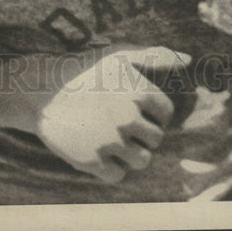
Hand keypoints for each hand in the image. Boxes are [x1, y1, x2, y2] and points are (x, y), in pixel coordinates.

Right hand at [36, 45, 189, 182]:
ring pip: (142, 160)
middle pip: (155, 139)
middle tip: (118, 123)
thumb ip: (155, 55)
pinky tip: (96, 149)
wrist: (41, 90)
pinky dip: (110, 167)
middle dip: (142, 133)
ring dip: (131, 153)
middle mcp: (128, 117)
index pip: (165, 114)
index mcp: (139, 92)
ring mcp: (110, 141)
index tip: (133, 107)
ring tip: (111, 138)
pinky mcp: (92, 161)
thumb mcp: (118, 54)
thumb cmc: (84, 70)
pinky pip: (117, 176)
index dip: (152, 112)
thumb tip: (190, 59)